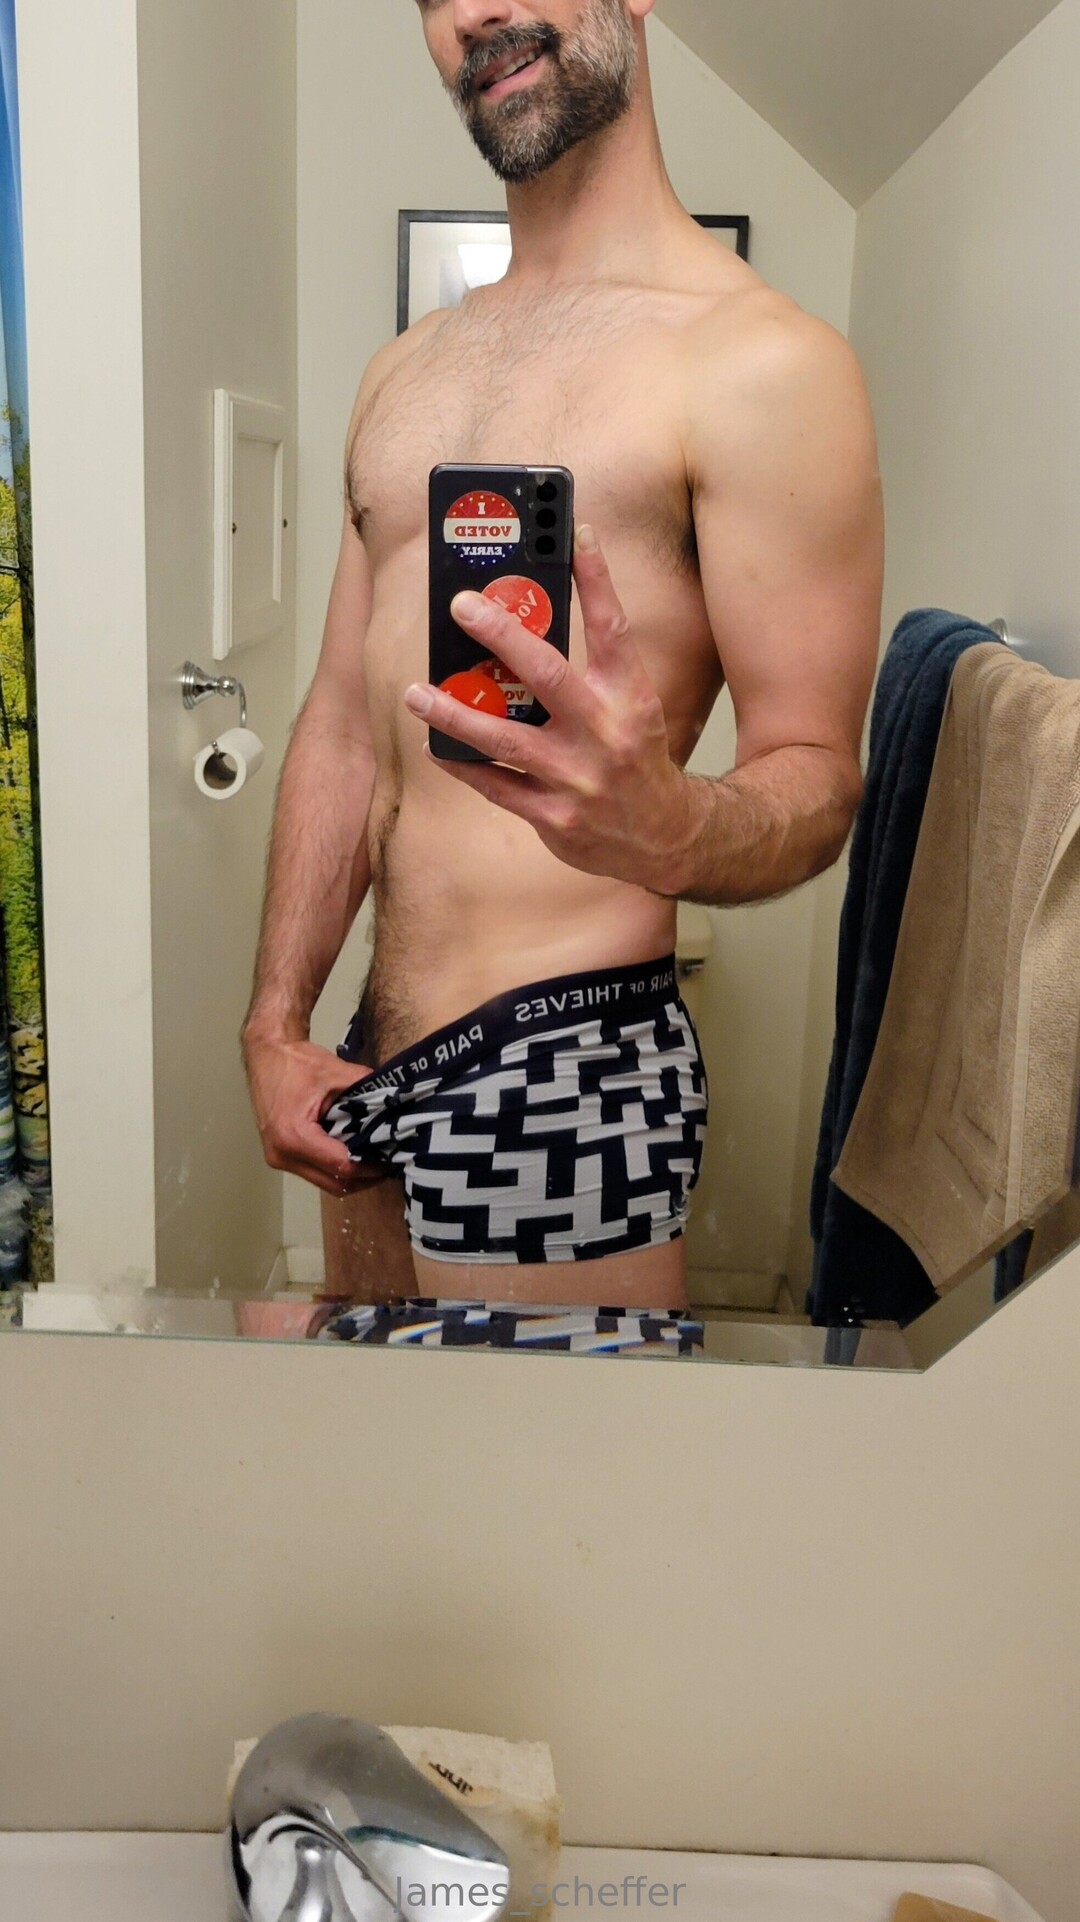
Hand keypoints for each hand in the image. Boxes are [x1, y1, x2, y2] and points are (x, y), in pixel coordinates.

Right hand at [242, 1031, 386, 1197]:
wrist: (267, 1053)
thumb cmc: (295, 1061)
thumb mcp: (336, 1072)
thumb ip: (366, 1090)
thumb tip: (394, 1102)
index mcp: (294, 1136)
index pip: (341, 1165)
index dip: (370, 1167)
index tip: (389, 1161)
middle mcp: (282, 1154)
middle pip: (333, 1184)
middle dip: (362, 1178)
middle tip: (385, 1164)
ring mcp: (278, 1157)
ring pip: (323, 1182)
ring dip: (348, 1176)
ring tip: (372, 1160)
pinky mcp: (279, 1155)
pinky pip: (312, 1171)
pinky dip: (333, 1168)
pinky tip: (350, 1153)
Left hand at [403, 525, 693, 893]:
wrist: (665, 837)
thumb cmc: (638, 761)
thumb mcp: (632, 708)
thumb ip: (590, 673)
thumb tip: (526, 631)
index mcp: (629, 698)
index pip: (614, 628)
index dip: (596, 578)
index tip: (576, 533)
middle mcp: (605, 733)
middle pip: (548, 674)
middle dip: (502, 635)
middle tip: (463, 605)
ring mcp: (577, 778)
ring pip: (505, 739)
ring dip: (454, 714)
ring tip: (415, 692)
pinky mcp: (554, 816)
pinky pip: (497, 786)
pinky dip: (464, 765)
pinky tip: (437, 746)